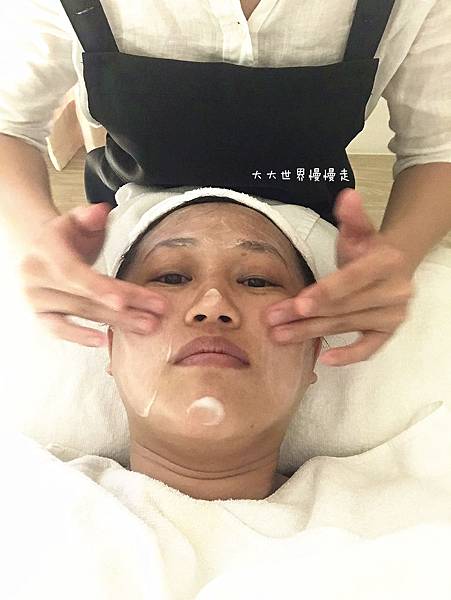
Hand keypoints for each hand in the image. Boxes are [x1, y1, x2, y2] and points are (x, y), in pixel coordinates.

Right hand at [18, 202, 168, 346]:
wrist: (38, 251)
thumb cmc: (66, 237)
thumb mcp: (77, 219)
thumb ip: (89, 216)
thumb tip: (100, 213)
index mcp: (46, 250)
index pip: (73, 273)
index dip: (99, 288)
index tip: (123, 300)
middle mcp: (36, 276)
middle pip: (86, 296)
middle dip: (125, 306)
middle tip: (155, 313)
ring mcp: (37, 298)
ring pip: (82, 313)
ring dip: (117, 322)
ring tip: (148, 325)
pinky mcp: (41, 315)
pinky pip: (59, 329)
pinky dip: (80, 337)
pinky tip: (104, 341)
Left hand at [264, 188, 415, 365]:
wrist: (393, 265)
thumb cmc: (367, 249)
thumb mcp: (359, 230)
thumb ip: (352, 216)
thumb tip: (346, 196)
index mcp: (387, 262)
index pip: (352, 279)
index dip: (326, 292)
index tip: (299, 303)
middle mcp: (396, 291)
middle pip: (343, 306)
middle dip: (304, 315)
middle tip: (273, 321)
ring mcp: (393, 315)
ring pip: (346, 325)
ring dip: (311, 333)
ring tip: (279, 336)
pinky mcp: (388, 333)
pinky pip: (370, 349)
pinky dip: (349, 355)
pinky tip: (325, 359)